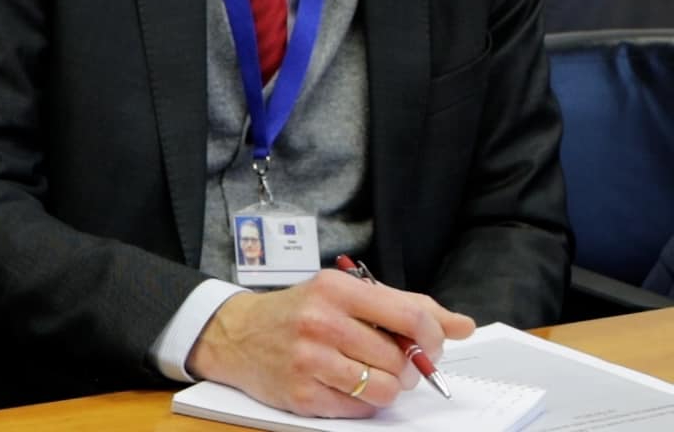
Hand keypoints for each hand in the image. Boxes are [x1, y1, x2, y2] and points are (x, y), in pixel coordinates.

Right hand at [187, 268, 474, 416]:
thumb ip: (405, 307)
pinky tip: (346, 385)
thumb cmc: (299, 312)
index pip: (411, 317)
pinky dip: (362, 402)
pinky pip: (359, 409)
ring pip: (384, 388)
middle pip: (401, 359)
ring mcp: (309, 360)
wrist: (235, 334)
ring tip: (372, 375)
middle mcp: (321, 321)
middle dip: (409, 367)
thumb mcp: (346, 294)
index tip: (431, 345)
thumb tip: (462, 326)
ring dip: (389, 388)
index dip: (434, 338)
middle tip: (395, 363)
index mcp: (336, 289)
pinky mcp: (301, 394)